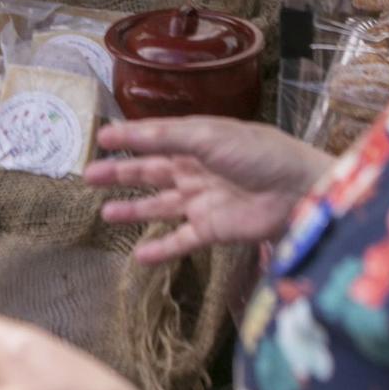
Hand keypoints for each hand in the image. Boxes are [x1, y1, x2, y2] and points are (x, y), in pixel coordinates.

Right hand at [88, 116, 331, 264]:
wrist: (299, 191)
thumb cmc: (260, 154)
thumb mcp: (209, 136)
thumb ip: (166, 137)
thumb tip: (126, 133)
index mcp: (196, 142)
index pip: (154, 139)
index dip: (127, 139)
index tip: (100, 138)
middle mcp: (196, 170)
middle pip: (150, 172)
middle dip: (120, 174)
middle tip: (89, 176)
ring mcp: (203, 201)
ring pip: (160, 206)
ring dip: (133, 209)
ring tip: (105, 215)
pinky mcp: (214, 230)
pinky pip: (181, 241)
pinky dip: (160, 249)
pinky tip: (138, 256)